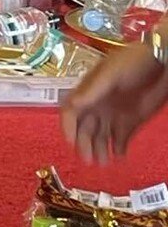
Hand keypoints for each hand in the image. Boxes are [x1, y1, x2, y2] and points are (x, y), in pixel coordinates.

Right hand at [62, 41, 167, 162]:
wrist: (160, 64)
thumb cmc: (132, 63)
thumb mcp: (111, 73)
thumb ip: (92, 89)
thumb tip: (72, 104)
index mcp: (89, 91)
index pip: (70, 111)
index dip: (68, 127)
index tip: (71, 143)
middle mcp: (98, 105)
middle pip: (84, 128)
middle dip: (84, 144)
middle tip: (89, 161)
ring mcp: (114, 115)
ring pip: (100, 137)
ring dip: (99, 150)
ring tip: (103, 163)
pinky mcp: (130, 123)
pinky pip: (120, 141)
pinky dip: (118, 151)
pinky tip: (119, 157)